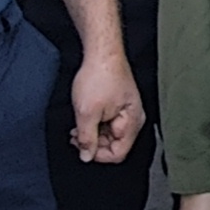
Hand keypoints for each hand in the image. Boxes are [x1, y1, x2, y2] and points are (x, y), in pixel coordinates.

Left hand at [68, 49, 144, 163]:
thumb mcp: (87, 112)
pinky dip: (94, 124)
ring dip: (92, 134)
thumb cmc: (99, 76)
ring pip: (109, 135)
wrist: (101, 53)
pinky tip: (84, 118)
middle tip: (76, 136)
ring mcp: (127, 112)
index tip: (82, 148)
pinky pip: (108, 123)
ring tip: (77, 127)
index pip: (118, 153)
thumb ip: (87, 139)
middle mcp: (133, 119)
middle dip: (93, 143)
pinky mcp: (119, 105)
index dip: (98, 155)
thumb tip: (87, 156)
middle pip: (114, 145)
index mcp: (132, 122)